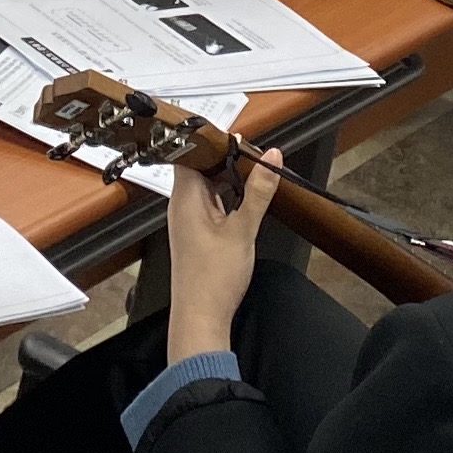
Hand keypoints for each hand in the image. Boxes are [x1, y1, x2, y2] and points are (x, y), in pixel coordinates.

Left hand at [162, 144, 283, 360]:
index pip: (190, 152)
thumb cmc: (213, 278)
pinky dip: (226, 197)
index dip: (211, 139)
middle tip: (254, 154)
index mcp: (185, 197)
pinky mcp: (195, 233)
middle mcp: (181, 205)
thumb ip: (258, 192)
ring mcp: (187, 219)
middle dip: (226, 158)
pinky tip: (243, 202)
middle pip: (200, 167)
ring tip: (253, 175)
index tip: (236, 135)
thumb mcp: (243, 229)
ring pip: (206, 186)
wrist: (200, 317)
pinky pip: (209, 203)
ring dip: (228, 179)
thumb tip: (271, 158)